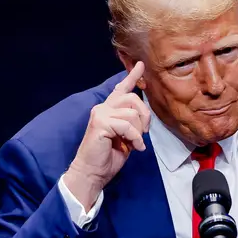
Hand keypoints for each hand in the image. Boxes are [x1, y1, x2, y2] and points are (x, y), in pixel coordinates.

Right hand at [63, 62, 150, 206]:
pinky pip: (127, 125)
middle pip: (133, 98)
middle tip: (144, 133)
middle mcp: (103, 107)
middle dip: (145, 116)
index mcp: (109, 109)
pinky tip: (135, 148)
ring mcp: (100, 114)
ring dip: (139, 131)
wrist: (92, 172)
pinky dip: (135, 138)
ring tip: (136, 143)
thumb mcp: (125, 137)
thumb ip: (132, 124)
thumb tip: (143, 117)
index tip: (141, 65)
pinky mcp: (100, 123)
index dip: (132, 76)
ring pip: (132, 112)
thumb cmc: (108, 157)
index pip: (121, 89)